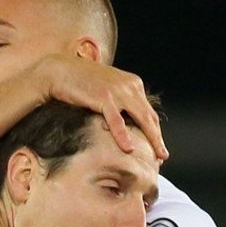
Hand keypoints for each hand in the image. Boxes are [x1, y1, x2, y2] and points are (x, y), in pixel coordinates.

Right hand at [35, 56, 166, 160]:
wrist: (62, 70)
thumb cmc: (82, 83)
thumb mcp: (107, 91)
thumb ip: (119, 103)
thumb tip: (125, 124)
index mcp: (133, 84)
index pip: (149, 111)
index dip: (155, 131)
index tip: (158, 147)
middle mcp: (130, 86)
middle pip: (150, 117)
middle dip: (158, 138)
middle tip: (163, 157)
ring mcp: (118, 91)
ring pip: (141, 119)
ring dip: (151, 139)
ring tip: (156, 156)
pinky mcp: (104, 97)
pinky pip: (117, 120)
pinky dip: (123, 135)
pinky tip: (129, 148)